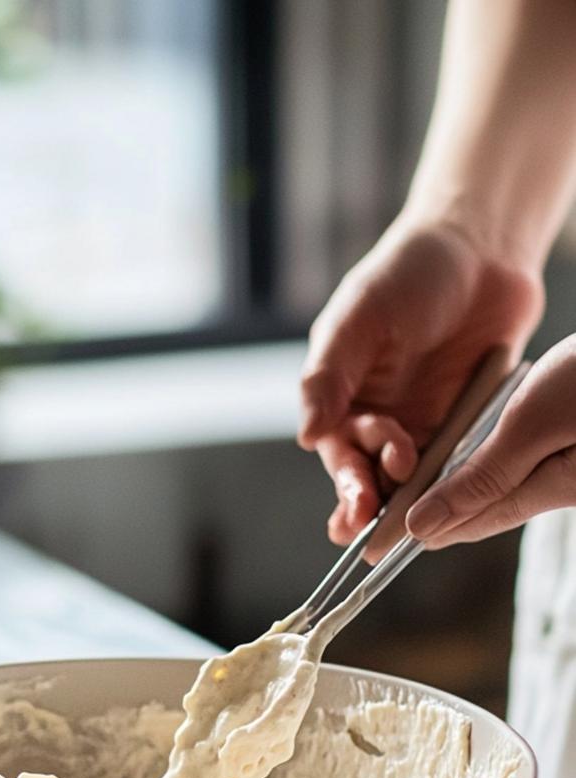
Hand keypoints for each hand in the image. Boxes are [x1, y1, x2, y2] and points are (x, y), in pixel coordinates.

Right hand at [298, 215, 542, 543]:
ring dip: (404, 501)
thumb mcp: (358, 317)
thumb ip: (329, 375)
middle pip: (367, 473)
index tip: (357, 502)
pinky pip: (452, 462)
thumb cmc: (410, 271)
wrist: (481, 247)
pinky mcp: (462, 420)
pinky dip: (446, 484)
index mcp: (341, 393)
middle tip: (375, 518)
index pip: (336, 449)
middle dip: (368, 501)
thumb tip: (306, 435)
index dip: (345, 479)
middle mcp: (376, 414)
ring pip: (406, 478)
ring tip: (407, 519)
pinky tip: (446, 500)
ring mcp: (420, 420)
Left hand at [406, 336, 575, 545]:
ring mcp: (573, 468)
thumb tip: (423, 527)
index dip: (419, 529)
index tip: (374, 545)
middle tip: (389, 530)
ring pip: (507, 486)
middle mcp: (562, 488)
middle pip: (486, 508)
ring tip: (422, 499)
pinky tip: (477, 459)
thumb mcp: (534, 423)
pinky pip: (528, 462)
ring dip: (466, 491)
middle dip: (441, 516)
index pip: (466, 521)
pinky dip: (494, 464)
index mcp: (548, 492)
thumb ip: (482, 477)